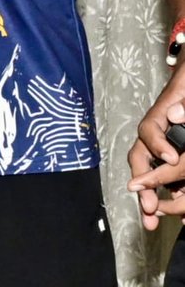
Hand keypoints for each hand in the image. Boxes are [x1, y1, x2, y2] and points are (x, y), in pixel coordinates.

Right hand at [128, 65, 184, 227]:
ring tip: (151, 220)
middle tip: (149, 208)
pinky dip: (168, 196)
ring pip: (150, 172)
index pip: (148, 131)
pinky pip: (166, 178)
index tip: (171, 159)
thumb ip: (183, 101)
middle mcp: (156, 134)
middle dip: (142, 185)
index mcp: (159, 116)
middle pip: (141, 158)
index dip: (156, 145)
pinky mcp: (173, 158)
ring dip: (149, 197)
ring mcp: (162, 147)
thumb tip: (173, 114)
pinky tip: (175, 215)